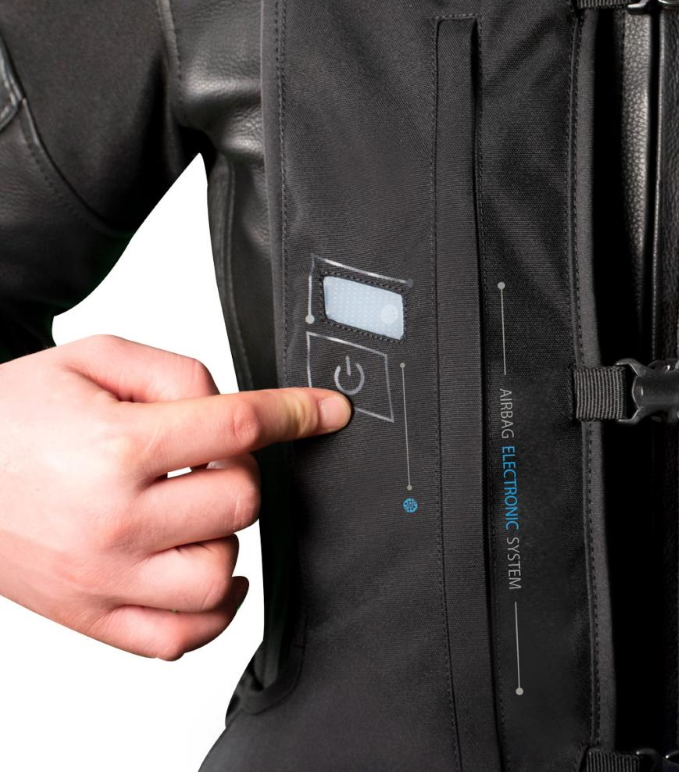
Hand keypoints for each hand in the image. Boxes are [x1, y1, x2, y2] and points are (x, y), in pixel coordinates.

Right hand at [0, 334, 350, 659]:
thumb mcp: (95, 358)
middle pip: (240, 503)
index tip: (328, 412)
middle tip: (204, 457)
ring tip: (193, 510)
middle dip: (239, 471)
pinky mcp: (91, 617)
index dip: (297, 413)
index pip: (238, 430)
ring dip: (225, 536)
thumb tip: (233, 407)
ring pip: (220, 575)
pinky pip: (178, 639)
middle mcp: (113, 523)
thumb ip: (178, 372)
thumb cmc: (12, 413)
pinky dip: (212, 611)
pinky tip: (208, 570)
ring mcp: (102, 580)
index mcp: (117, 449)